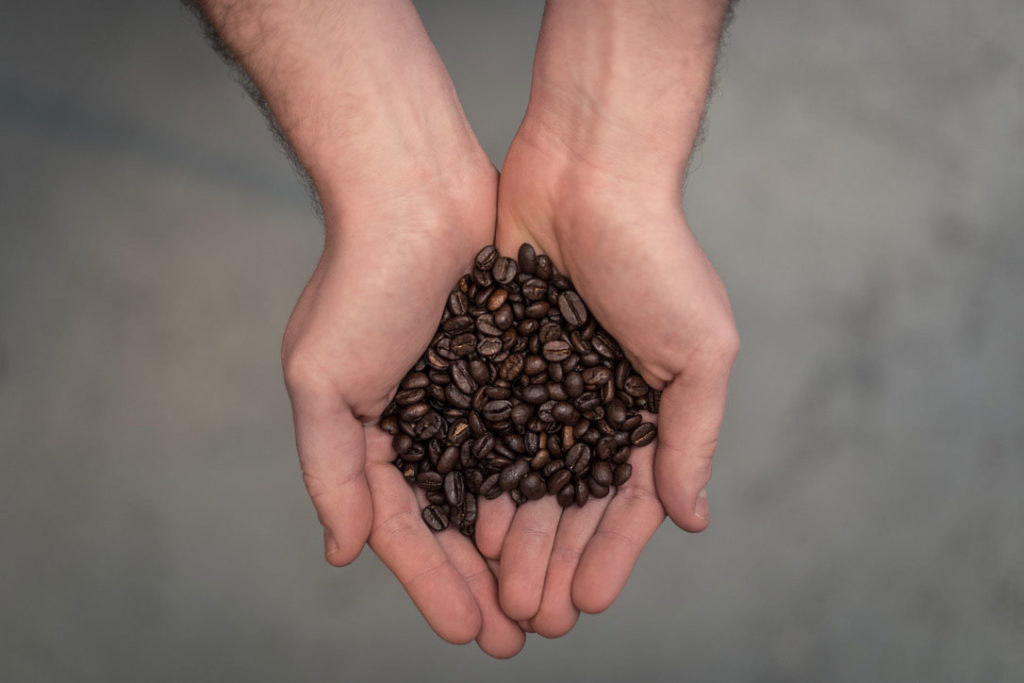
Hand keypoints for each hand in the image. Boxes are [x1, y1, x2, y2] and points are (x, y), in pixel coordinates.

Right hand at [281, 170, 525, 656]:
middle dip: (487, 581)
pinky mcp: (516, 363)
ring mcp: (472, 395)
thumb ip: (331, 468)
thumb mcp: (322, 380)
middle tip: (520, 638)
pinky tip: (576, 520)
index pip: (405, 529)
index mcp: (372, 435)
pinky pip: (539, 436)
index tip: (471, 632)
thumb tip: (343, 553)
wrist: (415, 188)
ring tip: (555, 599)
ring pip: (505, 488)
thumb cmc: (361, 280)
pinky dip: (553, 480)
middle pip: (460, 521)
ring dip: (526, 544)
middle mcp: (424, 423)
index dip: (435, 583)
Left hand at [474, 132, 738, 635]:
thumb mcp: (700, 349)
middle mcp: (594, 404)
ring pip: (523, 478)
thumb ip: (693, 434)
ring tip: (497, 588)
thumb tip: (691, 519)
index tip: (584, 602)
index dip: (610, 555)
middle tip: (531, 619)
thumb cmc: (656, 256)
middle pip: (570, 503)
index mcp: (648, 408)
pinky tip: (466, 523)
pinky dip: (478, 478)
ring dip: (514, 536)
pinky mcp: (495, 360)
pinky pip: (484, 432)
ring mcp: (542, 385)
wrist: (587, 172)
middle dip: (554, 561)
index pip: (629, 501)